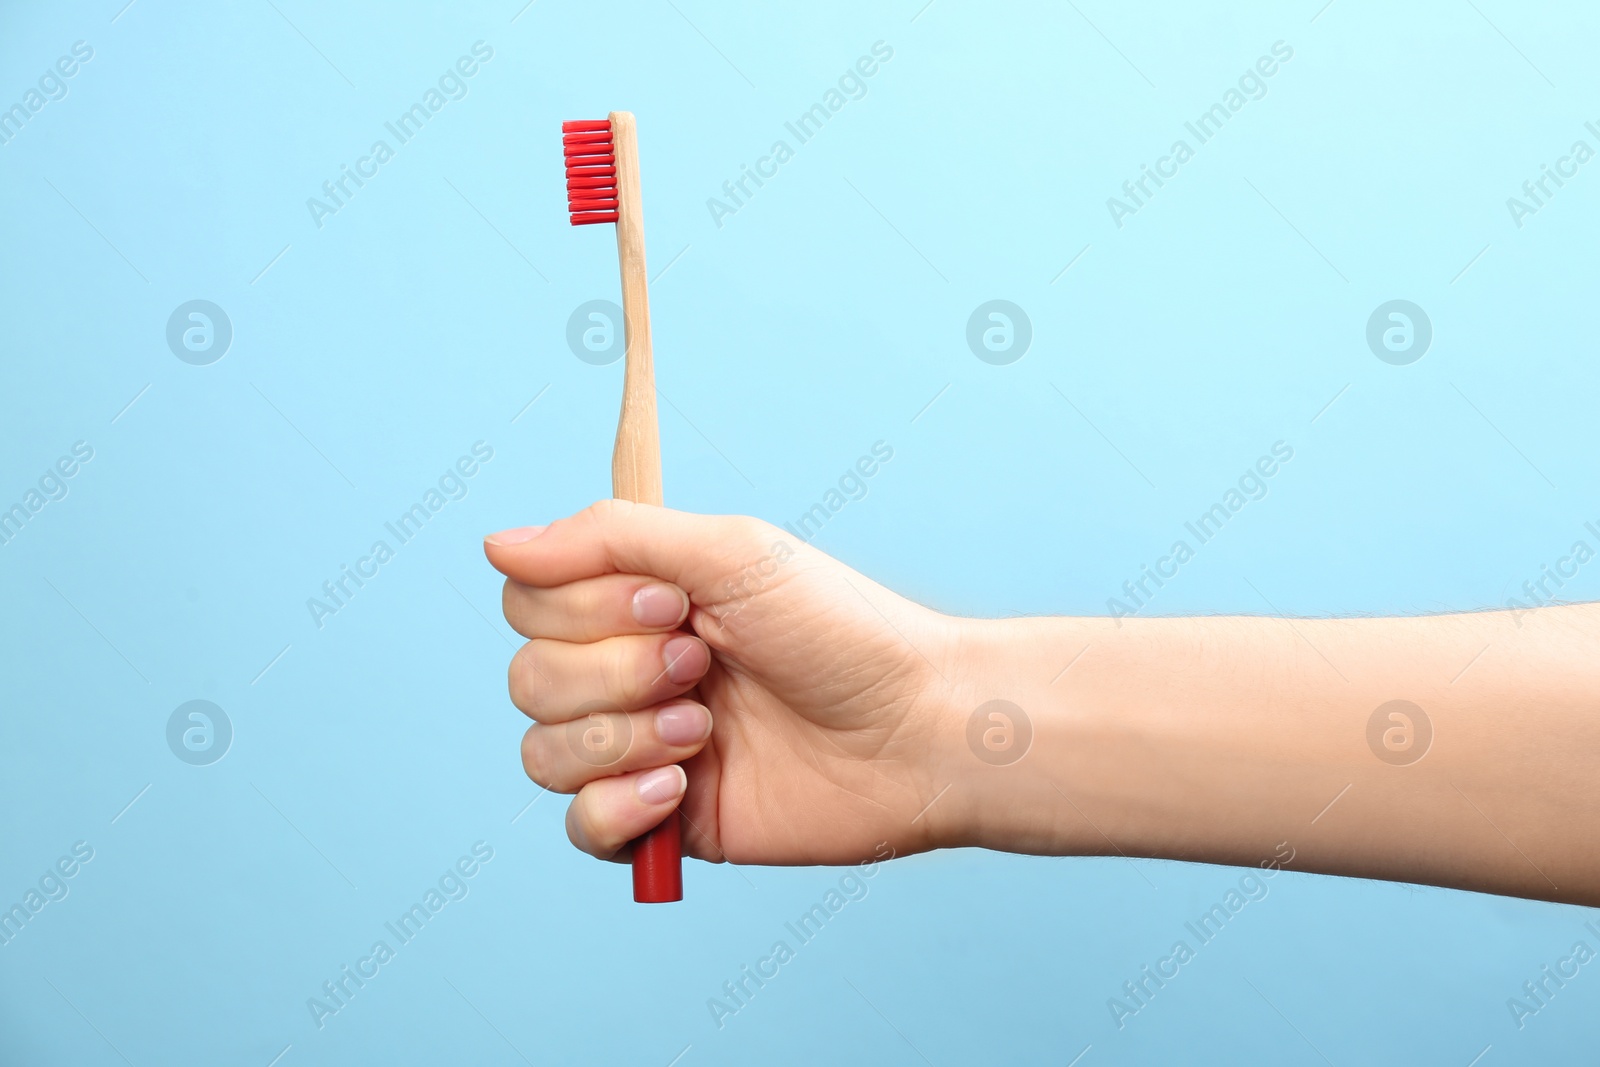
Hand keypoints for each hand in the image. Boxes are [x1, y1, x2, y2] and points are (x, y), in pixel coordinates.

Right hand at [483, 500, 962, 866]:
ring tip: (704, 729)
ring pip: (542, 752)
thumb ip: (611, 538)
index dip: (580, 608)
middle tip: (703, 664)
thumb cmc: (842, 630)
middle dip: (612, 674)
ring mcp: (642, 748)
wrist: (918, 731)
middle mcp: (628, 672)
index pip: (528, 600)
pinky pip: (579, 828)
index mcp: (637, 602)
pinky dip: (616, 807)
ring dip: (618, 738)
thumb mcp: (731, 553)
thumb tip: (496, 542)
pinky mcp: (664, 821)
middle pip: (527, 677)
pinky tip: (680, 787)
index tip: (670, 605)